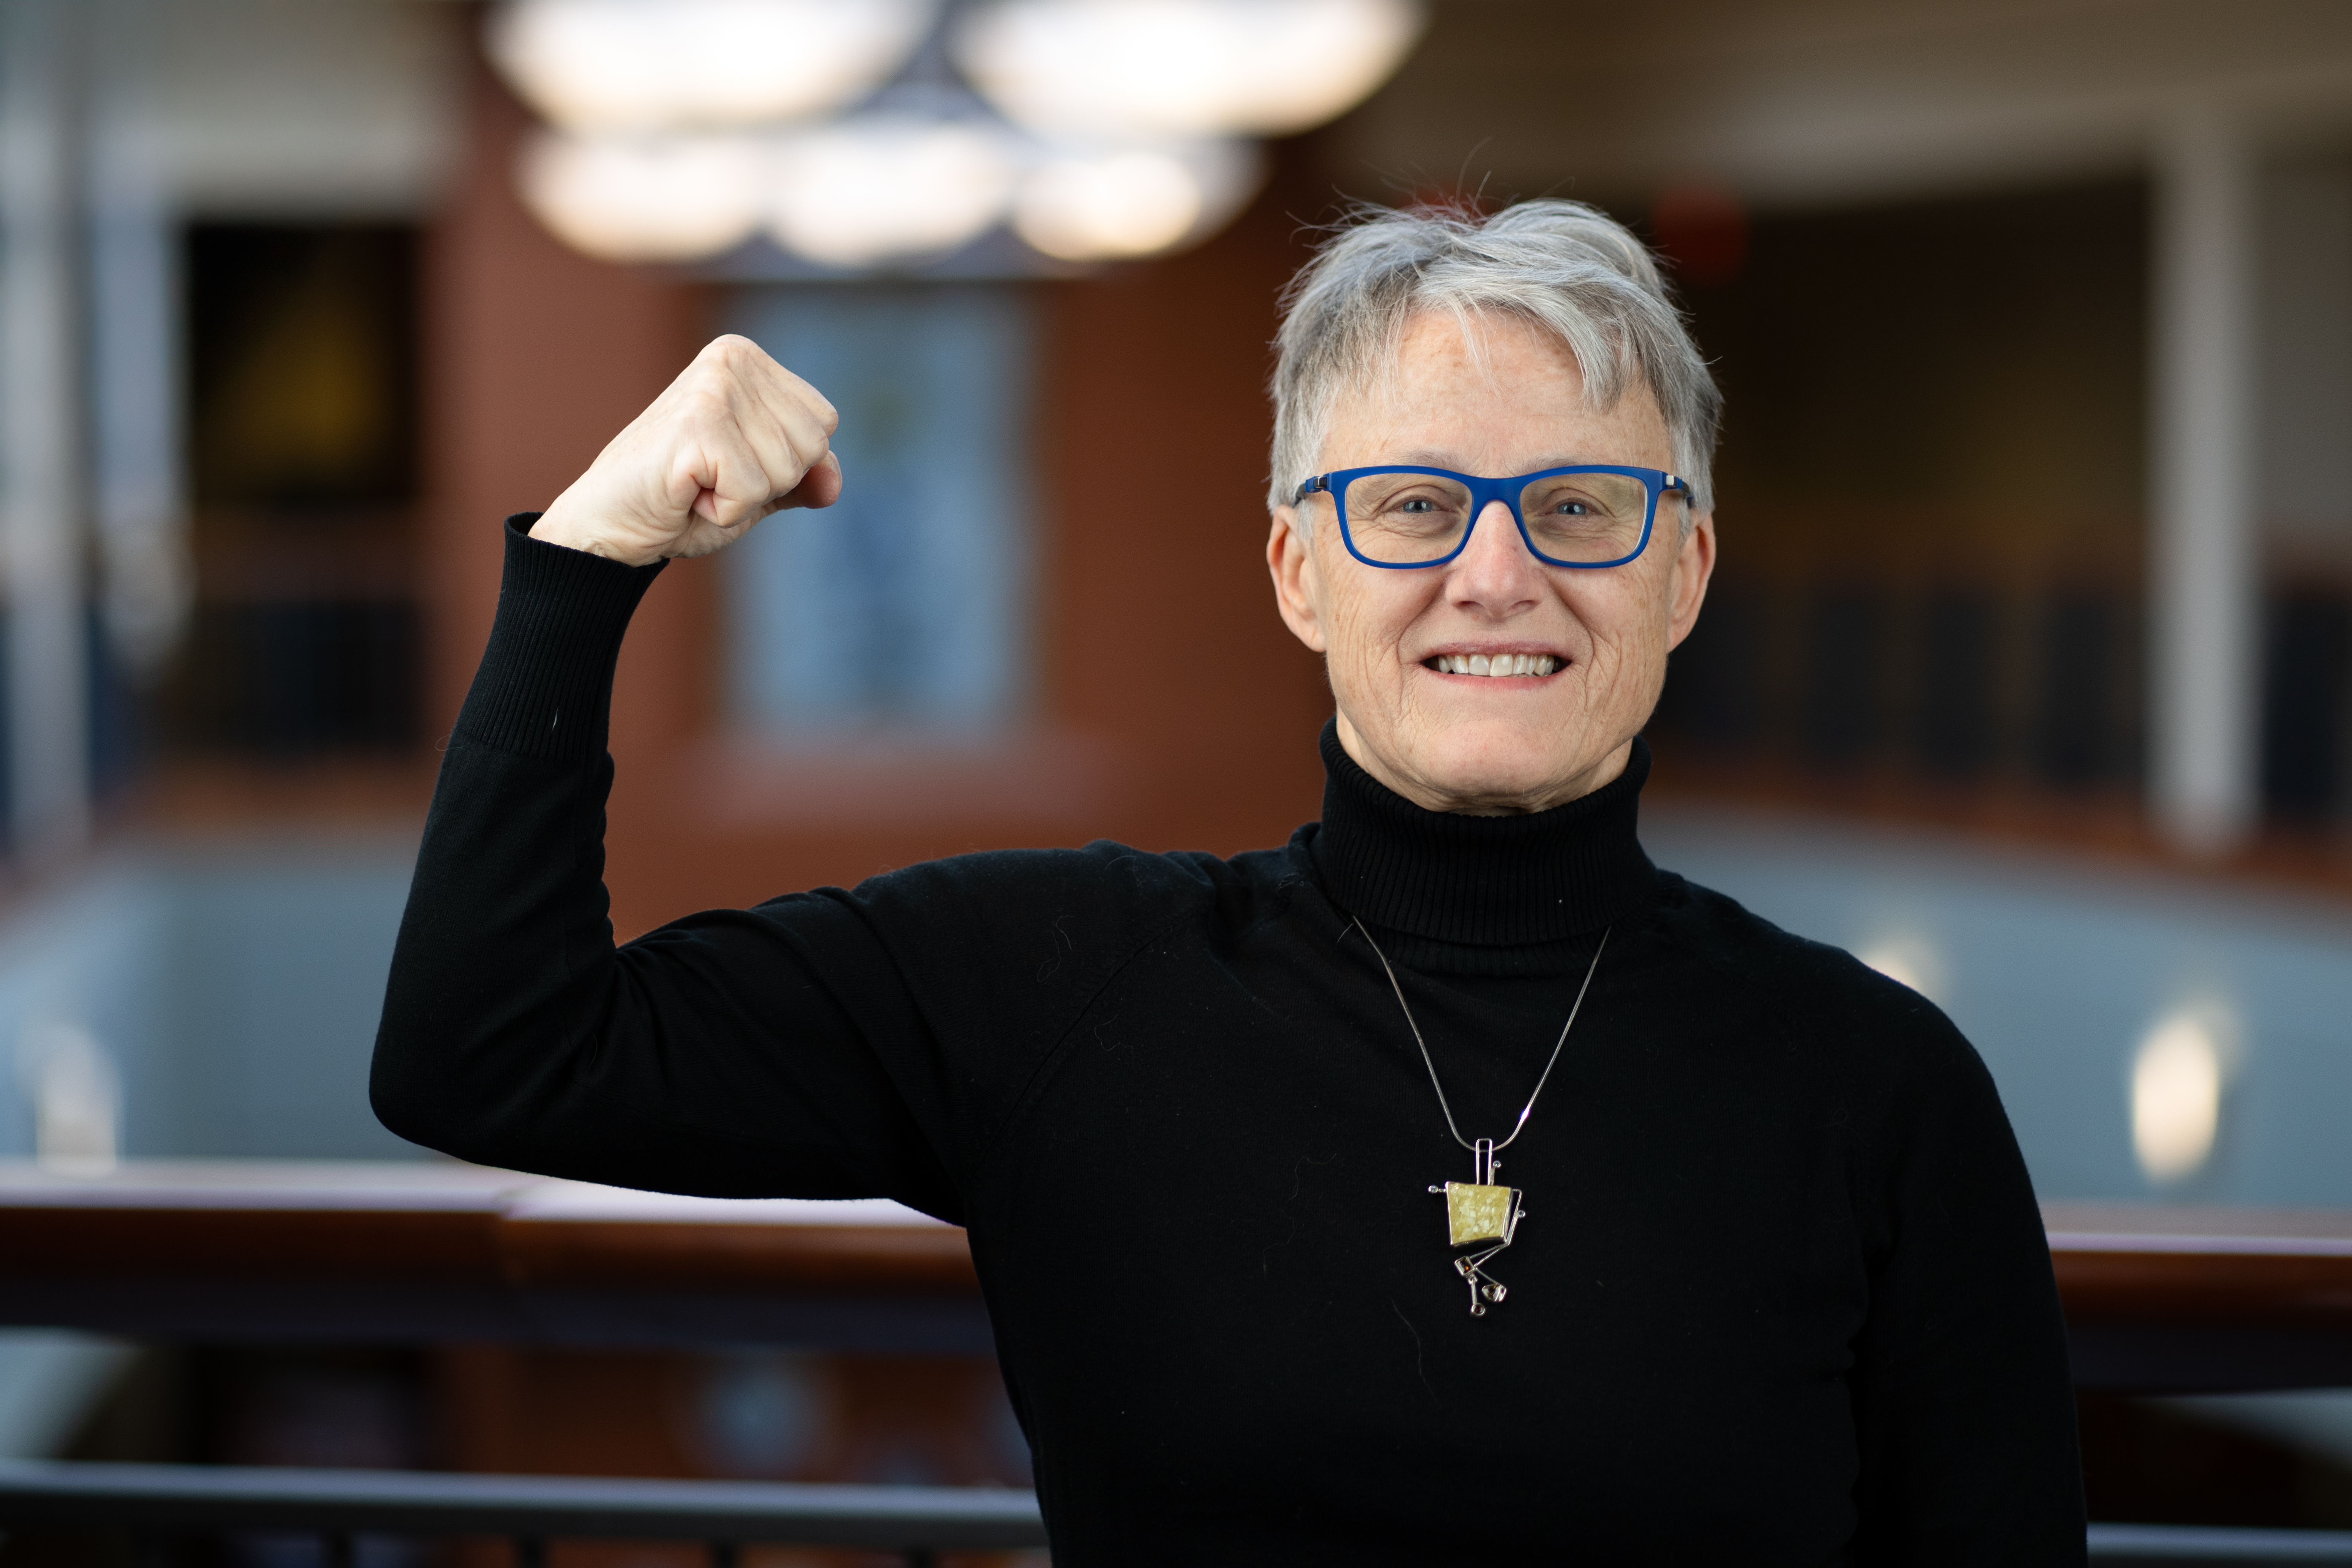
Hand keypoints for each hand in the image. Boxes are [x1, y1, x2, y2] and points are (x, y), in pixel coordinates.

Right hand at [530, 334, 842, 566]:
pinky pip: (751, 490)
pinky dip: (722, 510)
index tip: (730, 463)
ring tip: (697, 483)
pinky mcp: (697, 424)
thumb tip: (833, 482)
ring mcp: (713, 387)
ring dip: (743, 497)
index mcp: (748, 359)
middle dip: (769, 481)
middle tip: (711, 476)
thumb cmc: (682, 500)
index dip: (785, 463)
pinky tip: (686, 493)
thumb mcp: (759, 486)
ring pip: (786, 470)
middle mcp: (731, 359)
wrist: (611, 524)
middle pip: (813, 445)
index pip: (824, 422)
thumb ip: (804, 476)